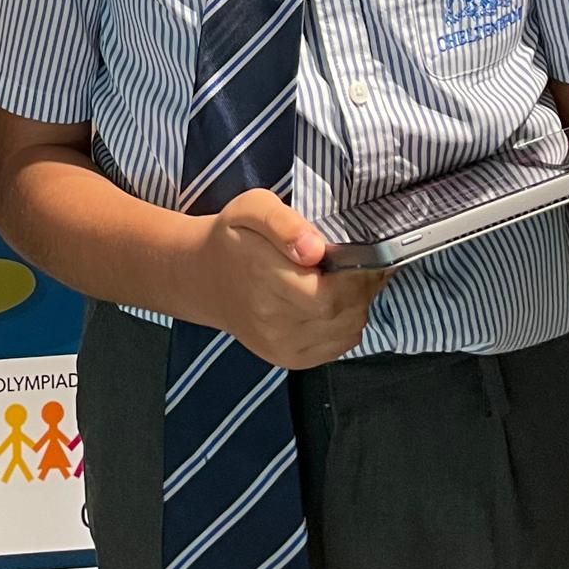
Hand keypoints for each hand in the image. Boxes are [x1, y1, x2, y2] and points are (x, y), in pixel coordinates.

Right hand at [196, 189, 388, 368]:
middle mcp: (273, 322)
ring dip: (358, 305)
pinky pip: (340, 345)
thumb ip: (284, 223)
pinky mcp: (290, 360)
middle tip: (357, 262)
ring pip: (349, 331)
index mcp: (264, 279)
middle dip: (363, 287)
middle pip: (346, 313)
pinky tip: (333, 302)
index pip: (331, 294)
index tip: (364, 252)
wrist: (204, 279)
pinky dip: (347, 323)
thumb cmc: (233, 237)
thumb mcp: (252, 207)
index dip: (359, 274)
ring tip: (343, 280)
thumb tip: (316, 250)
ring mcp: (283, 346)